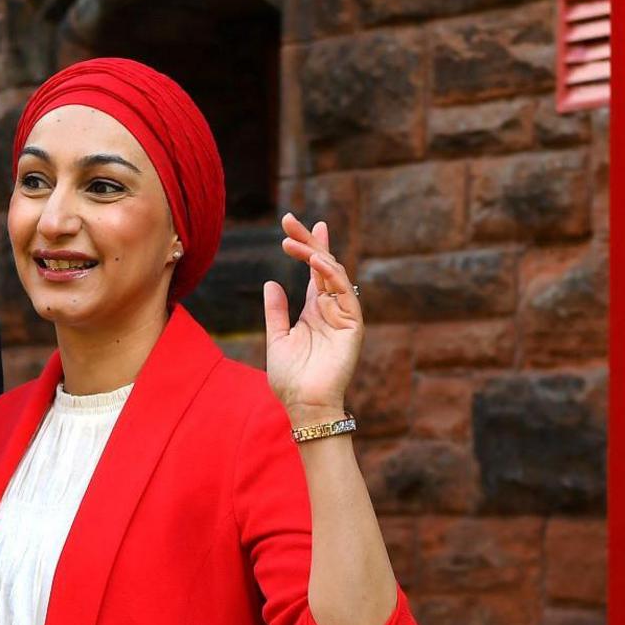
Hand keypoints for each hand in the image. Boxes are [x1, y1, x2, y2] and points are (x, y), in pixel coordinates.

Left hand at [262, 211, 364, 423]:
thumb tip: (271, 282)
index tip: (293, 226)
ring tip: (293, 241)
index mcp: (314, 310)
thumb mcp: (277, 339)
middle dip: (309, 240)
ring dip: (315, 254)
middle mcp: (331, 308)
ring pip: (334, 274)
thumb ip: (276, 312)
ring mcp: (343, 315)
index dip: (307, 246)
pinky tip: (316, 261)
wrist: (305, 405)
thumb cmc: (291, 380)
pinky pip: (345, 292)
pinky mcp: (353, 325)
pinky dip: (331, 274)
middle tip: (290, 219)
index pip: (313, 271)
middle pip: (323, 265)